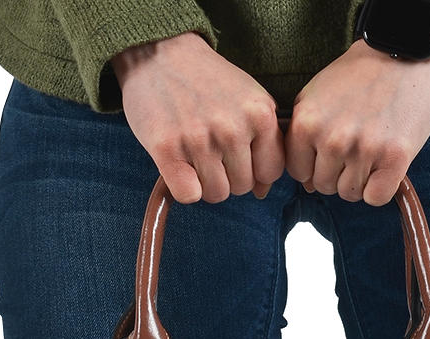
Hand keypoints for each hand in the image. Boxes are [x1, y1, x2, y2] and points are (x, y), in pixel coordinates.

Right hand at [113, 32, 285, 203]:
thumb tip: (263, 192)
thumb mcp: (247, 99)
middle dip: (228, 175)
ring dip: (205, 182)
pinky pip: (189, 195)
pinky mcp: (167, 149)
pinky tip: (180, 167)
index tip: (238, 155)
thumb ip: (263, 141)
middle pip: (243, 187)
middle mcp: (232, 128)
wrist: (158, 53)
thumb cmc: (206, 81)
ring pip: (216, 194)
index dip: (255, 169)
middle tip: (210, 148)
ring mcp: (199, 139)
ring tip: (194, 154)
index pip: (270, 172)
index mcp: (260, 113)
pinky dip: (184, 188)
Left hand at [287, 40, 429, 205]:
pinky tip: (384, 167)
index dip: (314, 166)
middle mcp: (333, 139)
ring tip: (371, 151)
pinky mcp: (395, 158)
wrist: (402, 51)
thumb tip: (306, 185)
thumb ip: (303, 137)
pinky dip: (380, 188)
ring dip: (360, 180)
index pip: (299, 173)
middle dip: (337, 173)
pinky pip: (375, 198)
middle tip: (356, 146)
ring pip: (350, 194)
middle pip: (324, 186)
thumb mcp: (316, 96)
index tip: (329, 151)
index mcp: (307, 124)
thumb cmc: (358, 76)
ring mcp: (364, 150)